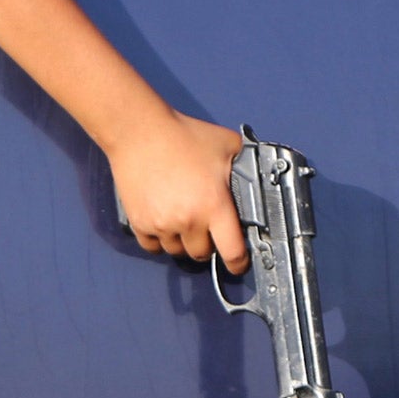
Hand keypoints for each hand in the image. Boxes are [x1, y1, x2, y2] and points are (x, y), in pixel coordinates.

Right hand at [110, 112, 247, 272]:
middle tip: (211, 230)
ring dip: (185, 243)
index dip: (239, 262)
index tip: (240, 264)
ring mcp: (161, 224)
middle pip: (203, 254)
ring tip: (188, 222)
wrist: (141, 133)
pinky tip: (166, 223)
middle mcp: (188, 220)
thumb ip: (246, 164)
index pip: (232, 250)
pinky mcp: (139, 223)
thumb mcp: (228, 146)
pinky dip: (160, 240)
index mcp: (214, 205)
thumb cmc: (184, 136)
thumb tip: (259, 171)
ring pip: (177, 251)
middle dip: (210, 246)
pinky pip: (152, 246)